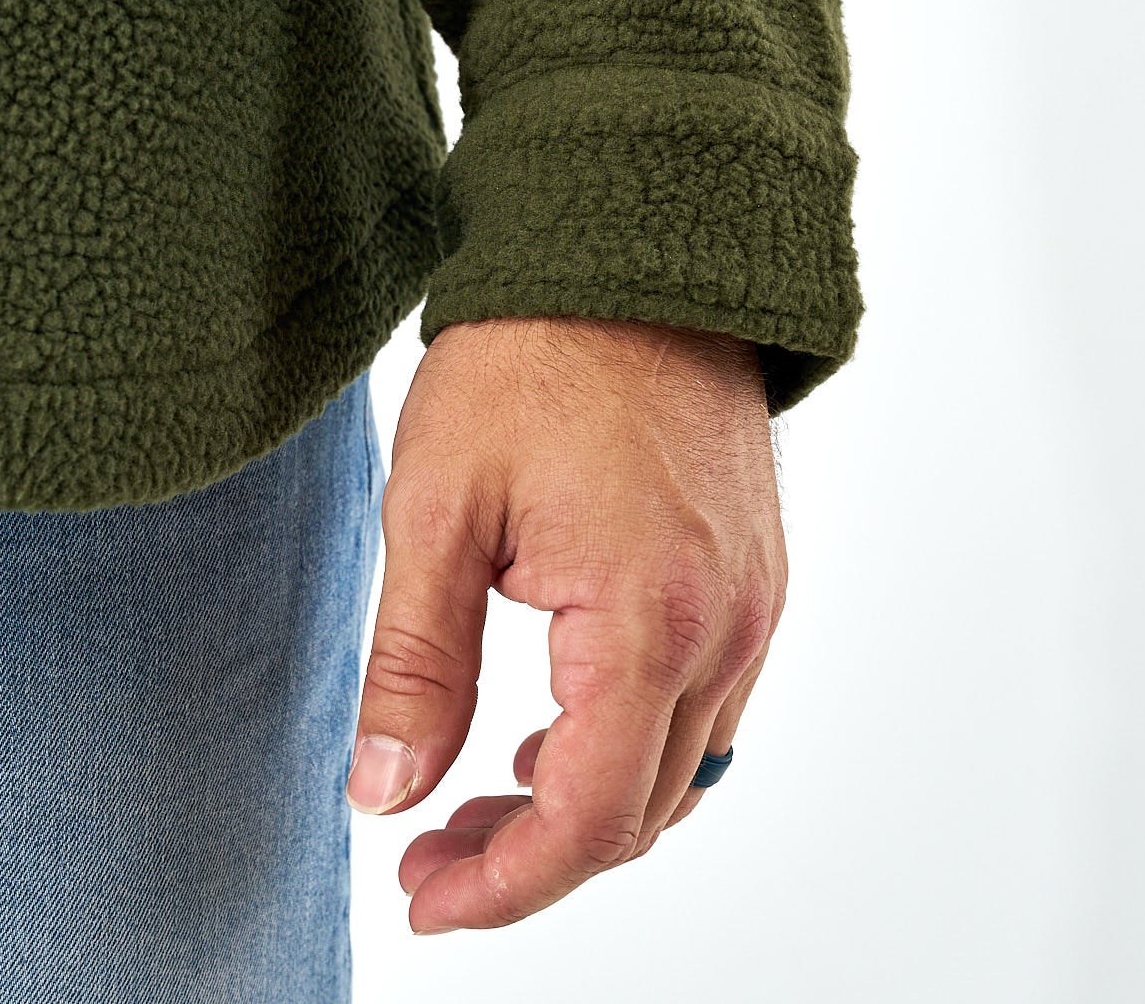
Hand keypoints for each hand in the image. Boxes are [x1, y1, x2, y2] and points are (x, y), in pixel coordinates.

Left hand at [346, 312, 784, 932]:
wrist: (632, 249)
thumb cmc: (532, 356)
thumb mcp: (439, 508)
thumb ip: (416, 665)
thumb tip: (386, 795)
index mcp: (646, 618)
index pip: (587, 820)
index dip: (502, 884)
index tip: (424, 895)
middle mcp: (727, 626)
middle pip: (640, 812)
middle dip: (533, 856)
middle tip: (430, 848)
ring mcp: (756, 600)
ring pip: (683, 769)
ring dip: (589, 805)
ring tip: (484, 793)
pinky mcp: (758, 572)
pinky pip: (711, 704)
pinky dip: (637, 741)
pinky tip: (560, 719)